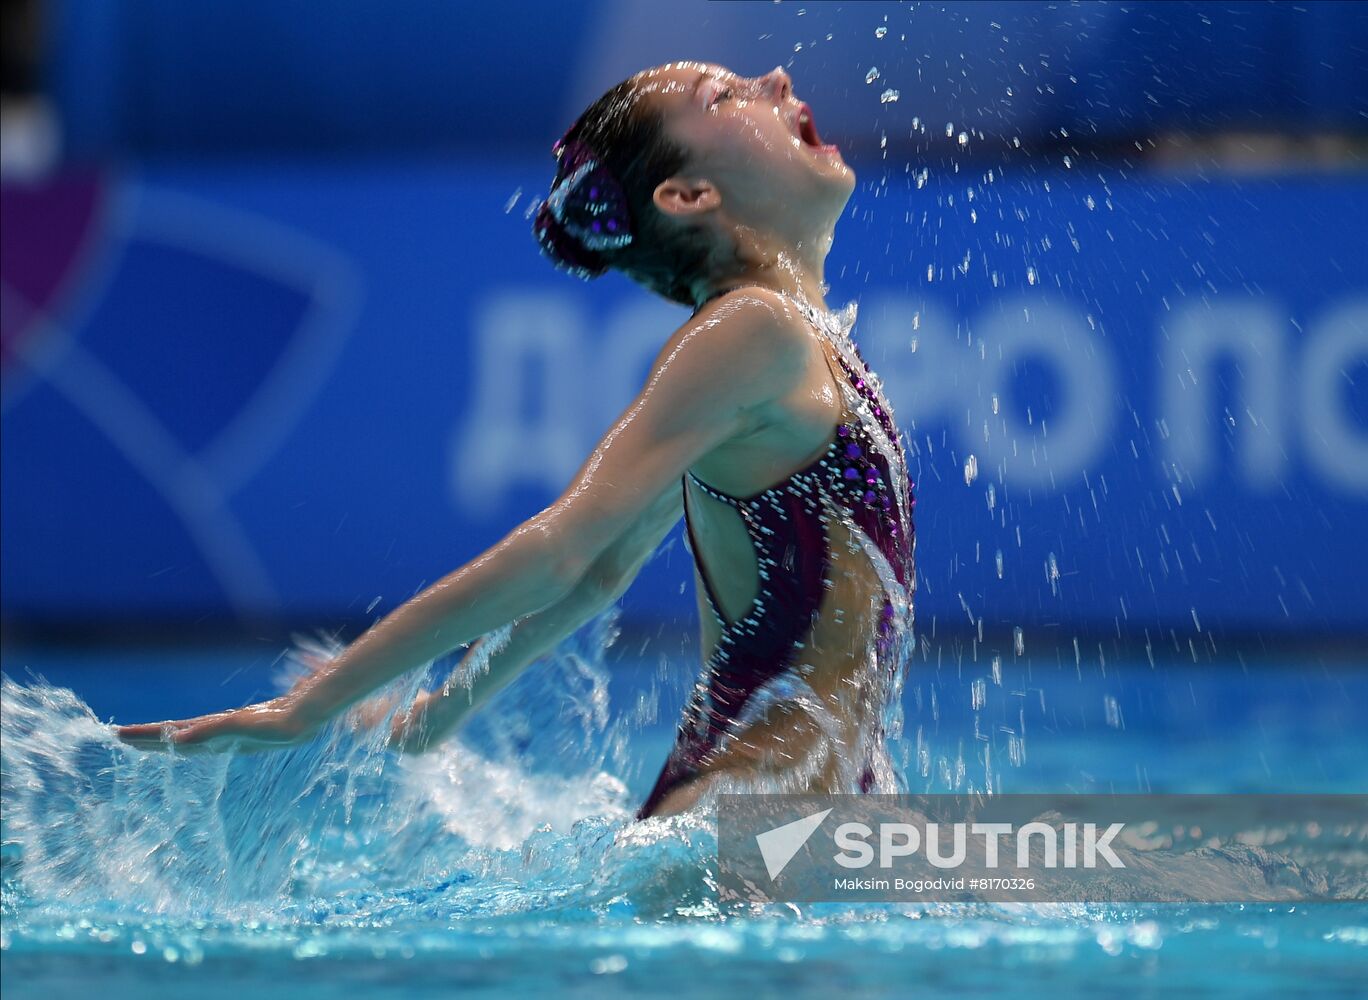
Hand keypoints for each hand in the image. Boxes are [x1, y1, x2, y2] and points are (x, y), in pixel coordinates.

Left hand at [115, 696, 313, 753]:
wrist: (308, 719)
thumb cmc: (277, 723)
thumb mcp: (241, 725)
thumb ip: (210, 732)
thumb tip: (176, 740)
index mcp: (210, 736)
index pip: (169, 737)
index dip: (143, 735)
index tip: (117, 734)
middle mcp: (215, 737)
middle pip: (173, 739)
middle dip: (146, 739)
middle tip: (118, 736)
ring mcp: (226, 733)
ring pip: (186, 736)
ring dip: (165, 736)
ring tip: (146, 737)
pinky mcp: (238, 725)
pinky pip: (203, 730)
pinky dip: (189, 731)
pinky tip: (190, 732)